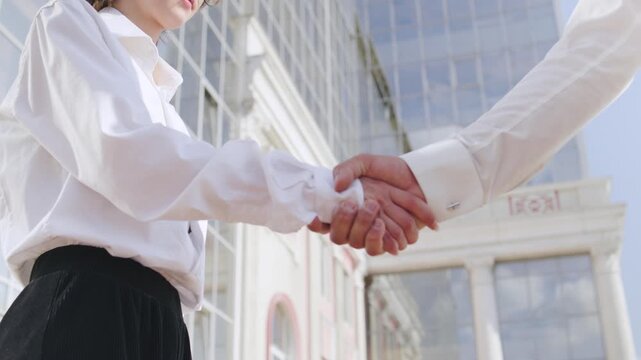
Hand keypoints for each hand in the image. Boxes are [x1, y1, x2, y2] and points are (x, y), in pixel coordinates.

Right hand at [309, 154, 437, 255]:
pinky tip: (402, 222)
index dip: (317, 224)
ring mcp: (375, 234)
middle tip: (371, 204)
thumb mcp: (365, 162)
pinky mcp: (395, 239)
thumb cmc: (388, 170)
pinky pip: (391, 247)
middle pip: (345, 239)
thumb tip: (336, 186)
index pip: (323, 223)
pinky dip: (396, 236)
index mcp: (345, 208)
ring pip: (368, 246)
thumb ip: (347, 169)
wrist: (419, 176)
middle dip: (357, 223)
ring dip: (374, 232)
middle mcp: (356, 225)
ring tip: (381, 217)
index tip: (316, 219)